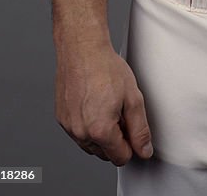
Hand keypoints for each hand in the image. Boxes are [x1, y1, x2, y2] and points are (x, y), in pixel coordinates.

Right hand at [54, 43, 153, 165]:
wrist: (82, 49)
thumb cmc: (105, 68)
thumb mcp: (133, 98)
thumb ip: (140, 129)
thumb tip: (144, 150)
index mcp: (100, 131)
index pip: (121, 157)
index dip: (131, 144)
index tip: (132, 127)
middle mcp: (80, 133)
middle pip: (105, 154)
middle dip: (116, 139)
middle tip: (120, 112)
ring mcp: (68, 126)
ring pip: (90, 145)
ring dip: (101, 134)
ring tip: (107, 105)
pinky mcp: (61, 118)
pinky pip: (78, 132)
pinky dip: (87, 125)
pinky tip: (93, 103)